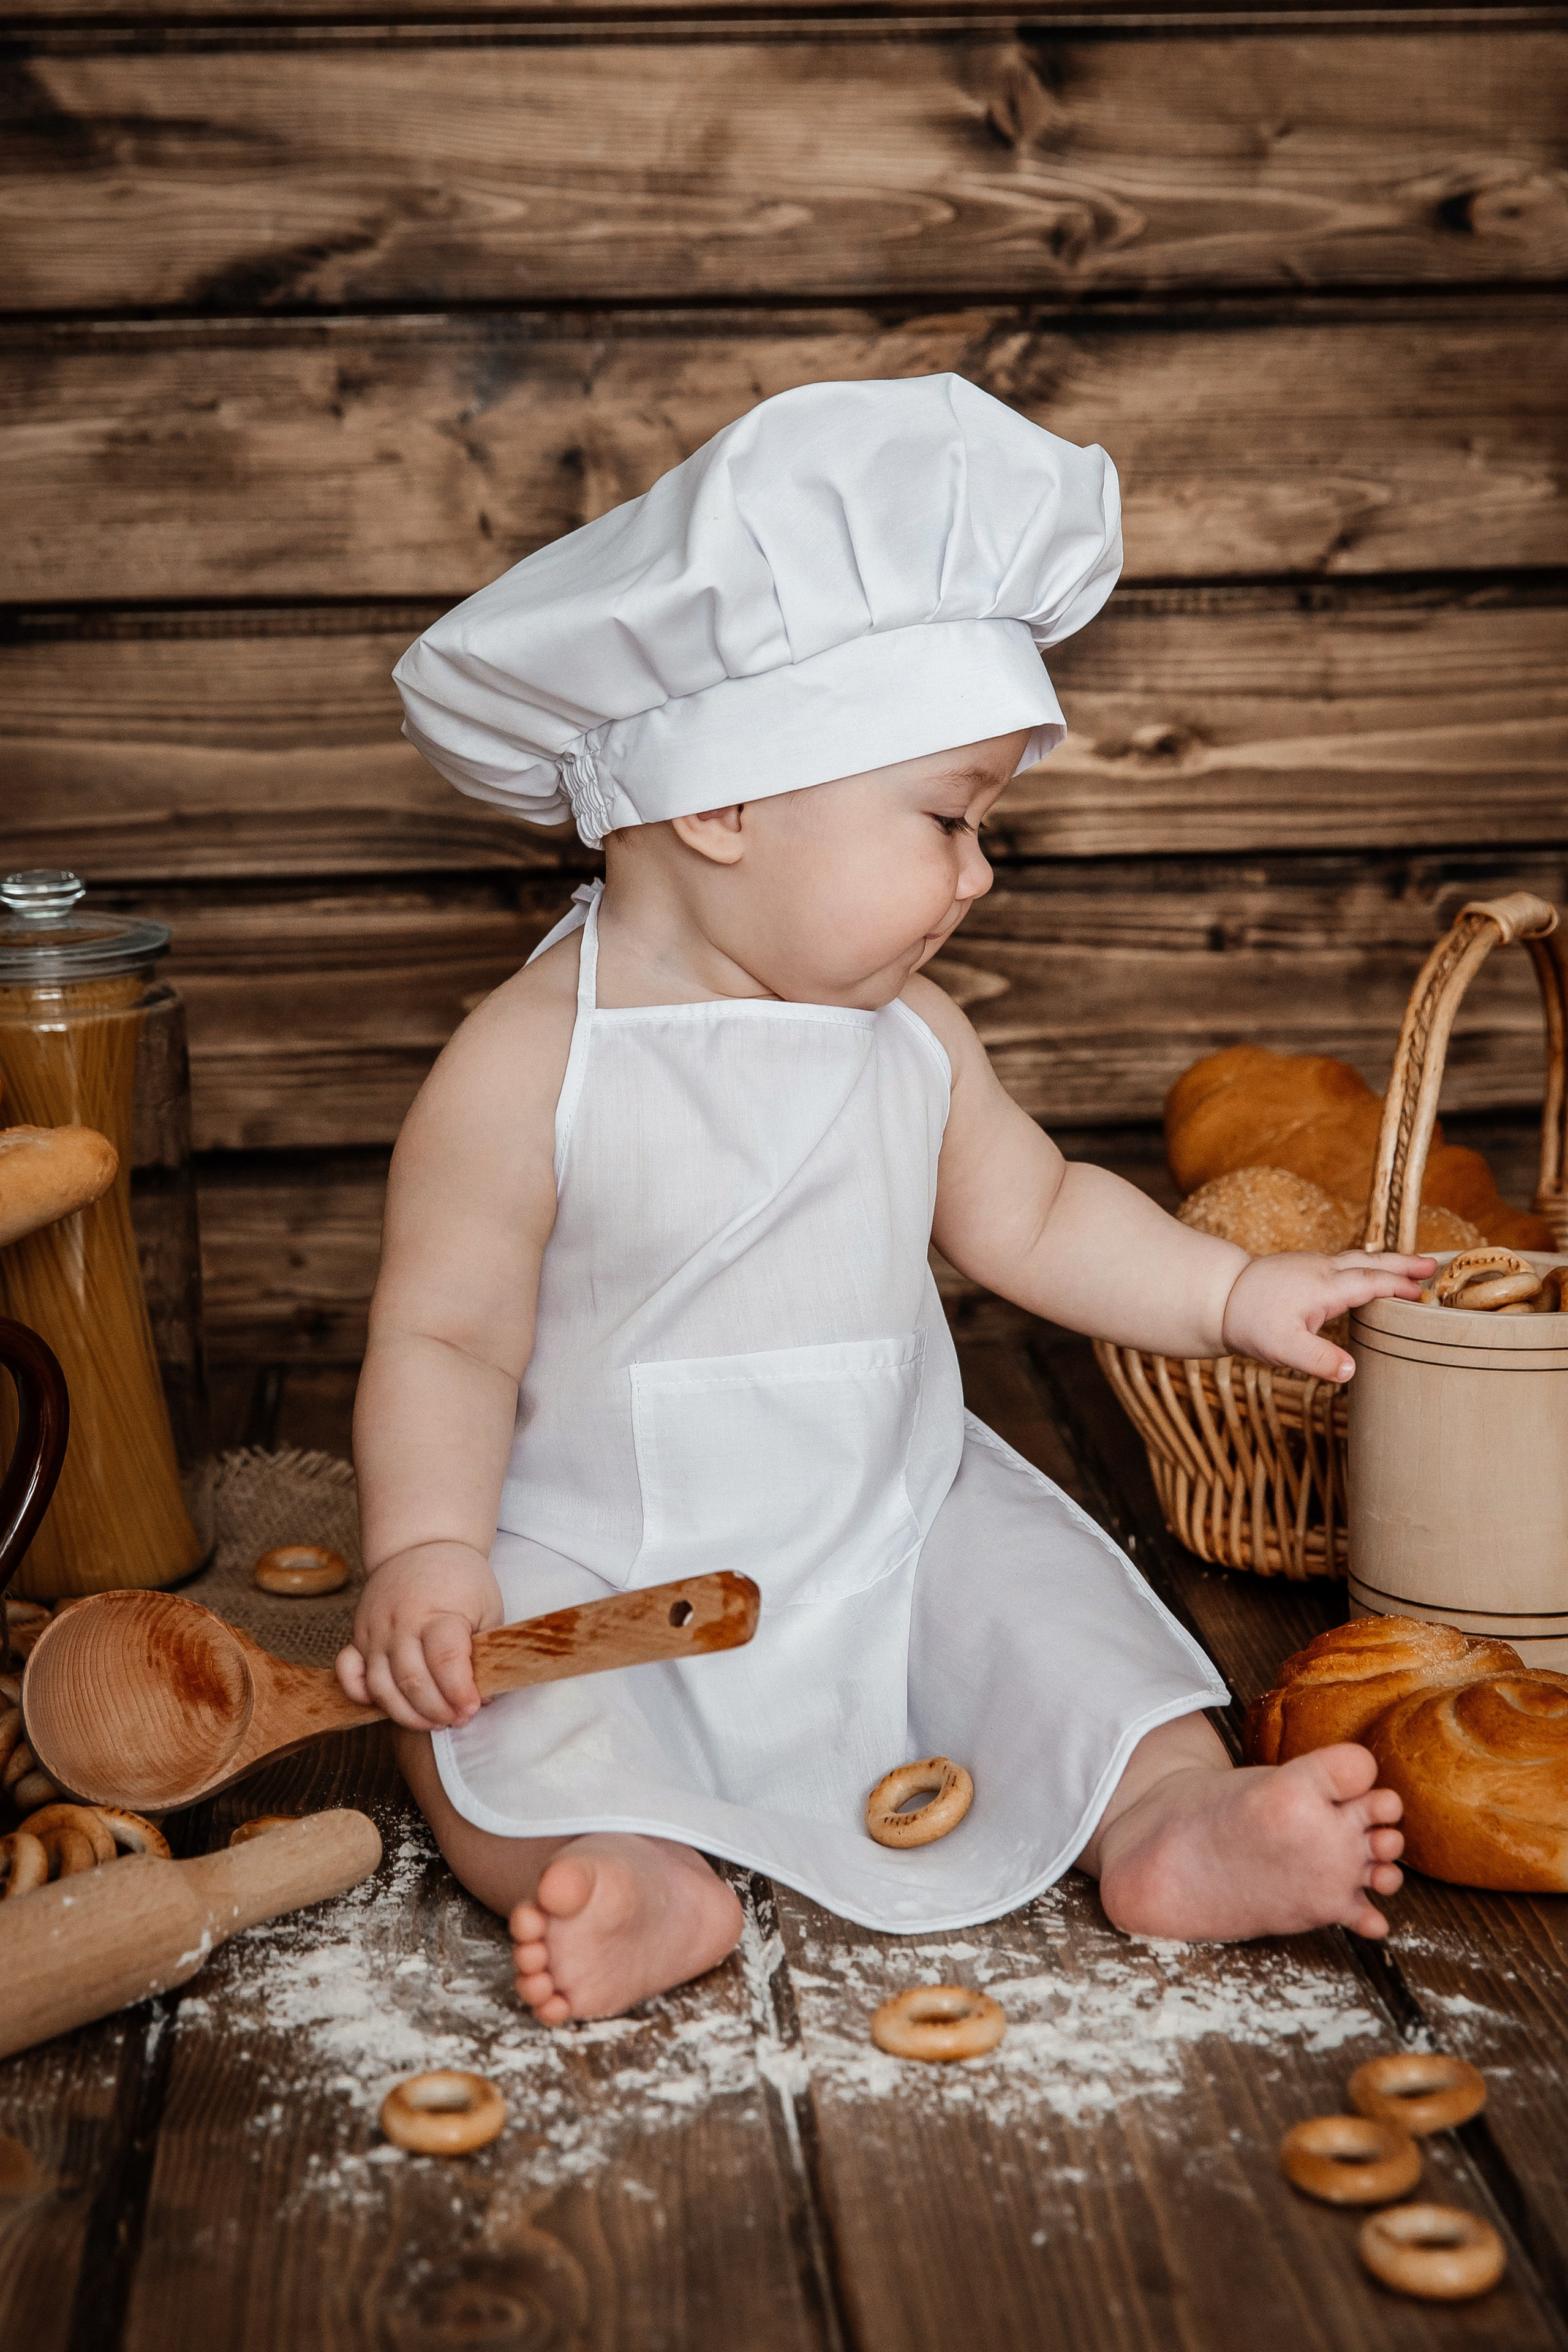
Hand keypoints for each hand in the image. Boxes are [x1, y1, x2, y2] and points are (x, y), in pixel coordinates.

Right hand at [336, 1541, 503, 1730]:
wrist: (422, 1545)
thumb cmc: (460, 1579)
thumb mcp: (487, 1607)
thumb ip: (485, 1650)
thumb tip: (483, 1698)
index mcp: (436, 1612)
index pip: (444, 1661)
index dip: (460, 1692)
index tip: (474, 1706)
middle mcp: (399, 1623)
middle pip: (412, 1680)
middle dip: (437, 1710)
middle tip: (459, 1718)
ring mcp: (374, 1632)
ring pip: (381, 1687)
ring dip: (407, 1714)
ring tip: (433, 1721)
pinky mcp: (358, 1638)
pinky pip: (348, 1673)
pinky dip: (361, 1696)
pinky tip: (388, 1705)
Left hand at [1221, 1249, 1435, 1381]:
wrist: (1217, 1296)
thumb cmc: (1249, 1322)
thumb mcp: (1282, 1348)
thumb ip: (1317, 1360)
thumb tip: (1351, 1371)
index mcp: (1324, 1286)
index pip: (1370, 1283)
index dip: (1398, 1287)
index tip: (1424, 1293)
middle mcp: (1321, 1269)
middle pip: (1370, 1262)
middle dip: (1402, 1264)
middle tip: (1433, 1264)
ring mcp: (1311, 1265)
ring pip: (1357, 1259)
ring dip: (1386, 1262)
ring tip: (1412, 1266)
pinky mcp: (1303, 1268)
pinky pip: (1344, 1263)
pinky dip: (1365, 1265)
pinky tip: (1369, 1275)